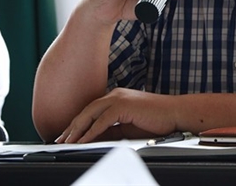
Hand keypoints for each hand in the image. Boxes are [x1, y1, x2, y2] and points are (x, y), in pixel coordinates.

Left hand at [55, 88, 178, 142]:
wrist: (175, 114)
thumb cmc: (156, 121)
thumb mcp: (128, 127)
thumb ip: (112, 130)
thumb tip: (94, 139)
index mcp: (116, 97)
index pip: (91, 110)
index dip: (78, 124)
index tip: (67, 136)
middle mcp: (115, 94)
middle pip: (86, 110)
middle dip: (72, 126)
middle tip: (60, 139)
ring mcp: (119, 97)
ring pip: (91, 113)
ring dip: (77, 129)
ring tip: (67, 142)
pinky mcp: (123, 105)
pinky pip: (102, 120)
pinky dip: (91, 132)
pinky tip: (83, 141)